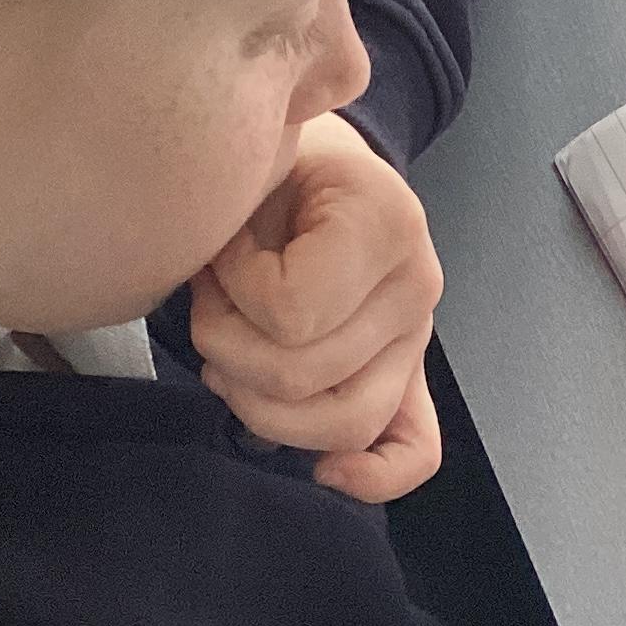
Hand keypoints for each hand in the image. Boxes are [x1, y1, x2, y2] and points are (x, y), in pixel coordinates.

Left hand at [191, 115, 446, 502]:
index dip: (232, 292)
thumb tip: (252, 201)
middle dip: (226, 346)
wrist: (312, 165)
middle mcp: (417, 287)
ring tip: (227, 356)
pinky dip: (374, 473)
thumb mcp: (256, 151)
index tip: (220, 250)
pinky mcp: (409, 375)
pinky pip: (414, 447)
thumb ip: (253, 171)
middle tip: (208, 298)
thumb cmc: (275, 161)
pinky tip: (325, 473)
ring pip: (341, 423)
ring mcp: (416, 338)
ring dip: (259, 405)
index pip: (290, 313)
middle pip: (304, 377)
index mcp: (387, 222)